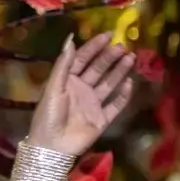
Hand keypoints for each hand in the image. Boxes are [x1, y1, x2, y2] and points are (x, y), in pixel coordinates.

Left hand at [27, 32, 135, 155]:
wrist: (52, 145)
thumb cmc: (48, 115)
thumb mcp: (53, 87)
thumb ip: (63, 65)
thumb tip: (70, 39)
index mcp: (67, 81)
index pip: (82, 59)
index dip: (94, 47)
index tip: (107, 35)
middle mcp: (81, 89)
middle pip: (98, 69)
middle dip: (109, 57)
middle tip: (123, 46)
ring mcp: (93, 104)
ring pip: (109, 84)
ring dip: (119, 71)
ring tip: (130, 58)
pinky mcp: (102, 119)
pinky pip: (115, 105)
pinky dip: (123, 95)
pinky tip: (130, 83)